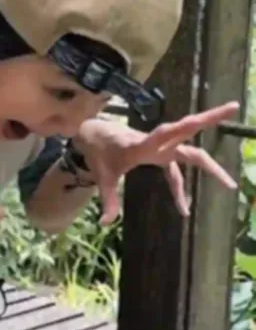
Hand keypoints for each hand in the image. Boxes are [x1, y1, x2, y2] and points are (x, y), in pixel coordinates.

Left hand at [74, 101, 239, 224]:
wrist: (95, 137)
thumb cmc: (99, 154)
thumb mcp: (101, 177)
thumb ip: (107, 200)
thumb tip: (106, 223)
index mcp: (141, 144)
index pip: (160, 135)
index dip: (173, 132)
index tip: (190, 122)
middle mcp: (156, 142)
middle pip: (187, 129)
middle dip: (210, 119)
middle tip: (234, 106)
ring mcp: (161, 147)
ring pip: (191, 150)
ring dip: (211, 162)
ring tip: (231, 181)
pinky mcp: (161, 154)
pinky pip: (178, 171)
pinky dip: (181, 188)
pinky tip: (183, 209)